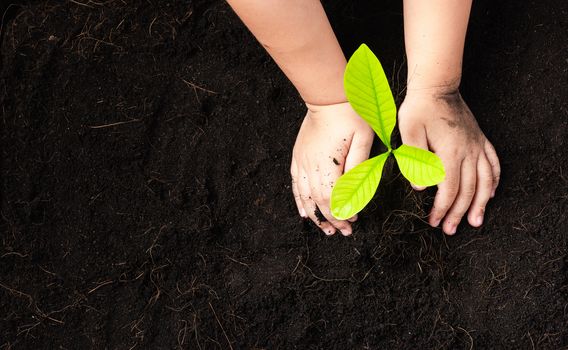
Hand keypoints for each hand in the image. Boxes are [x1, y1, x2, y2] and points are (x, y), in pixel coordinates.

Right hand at [291, 102, 374, 235]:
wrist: (327, 95)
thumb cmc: (350, 114)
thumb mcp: (364, 138)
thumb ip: (359, 166)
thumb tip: (357, 191)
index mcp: (329, 163)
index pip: (333, 198)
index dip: (342, 213)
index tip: (353, 222)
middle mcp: (311, 165)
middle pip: (319, 201)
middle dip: (331, 220)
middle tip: (343, 232)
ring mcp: (302, 161)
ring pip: (305, 196)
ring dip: (316, 216)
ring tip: (326, 229)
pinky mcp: (298, 156)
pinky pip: (296, 184)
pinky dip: (300, 201)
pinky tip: (305, 213)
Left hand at [398, 90, 499, 234]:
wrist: (436, 87)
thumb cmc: (418, 109)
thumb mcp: (408, 132)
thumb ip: (414, 160)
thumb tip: (420, 188)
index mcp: (450, 152)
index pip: (449, 188)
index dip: (442, 208)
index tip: (433, 221)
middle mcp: (468, 151)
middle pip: (467, 189)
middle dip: (458, 212)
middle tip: (450, 230)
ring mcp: (477, 145)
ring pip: (485, 180)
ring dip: (481, 203)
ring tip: (476, 222)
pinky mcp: (480, 140)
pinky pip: (493, 163)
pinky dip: (494, 181)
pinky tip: (492, 194)